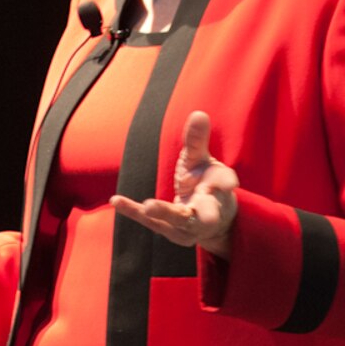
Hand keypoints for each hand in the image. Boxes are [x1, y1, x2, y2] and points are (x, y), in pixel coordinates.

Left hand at [110, 111, 238, 257]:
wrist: (211, 219)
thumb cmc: (205, 182)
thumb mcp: (201, 161)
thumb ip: (197, 141)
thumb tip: (198, 114)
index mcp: (219, 189)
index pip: (224, 183)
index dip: (224, 182)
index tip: (228, 183)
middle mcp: (208, 212)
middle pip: (206, 215)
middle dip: (202, 214)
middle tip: (195, 214)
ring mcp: (189, 226)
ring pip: (176, 220)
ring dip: (163, 213)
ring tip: (147, 206)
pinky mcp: (170, 231)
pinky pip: (151, 221)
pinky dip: (133, 211)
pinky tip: (116, 200)